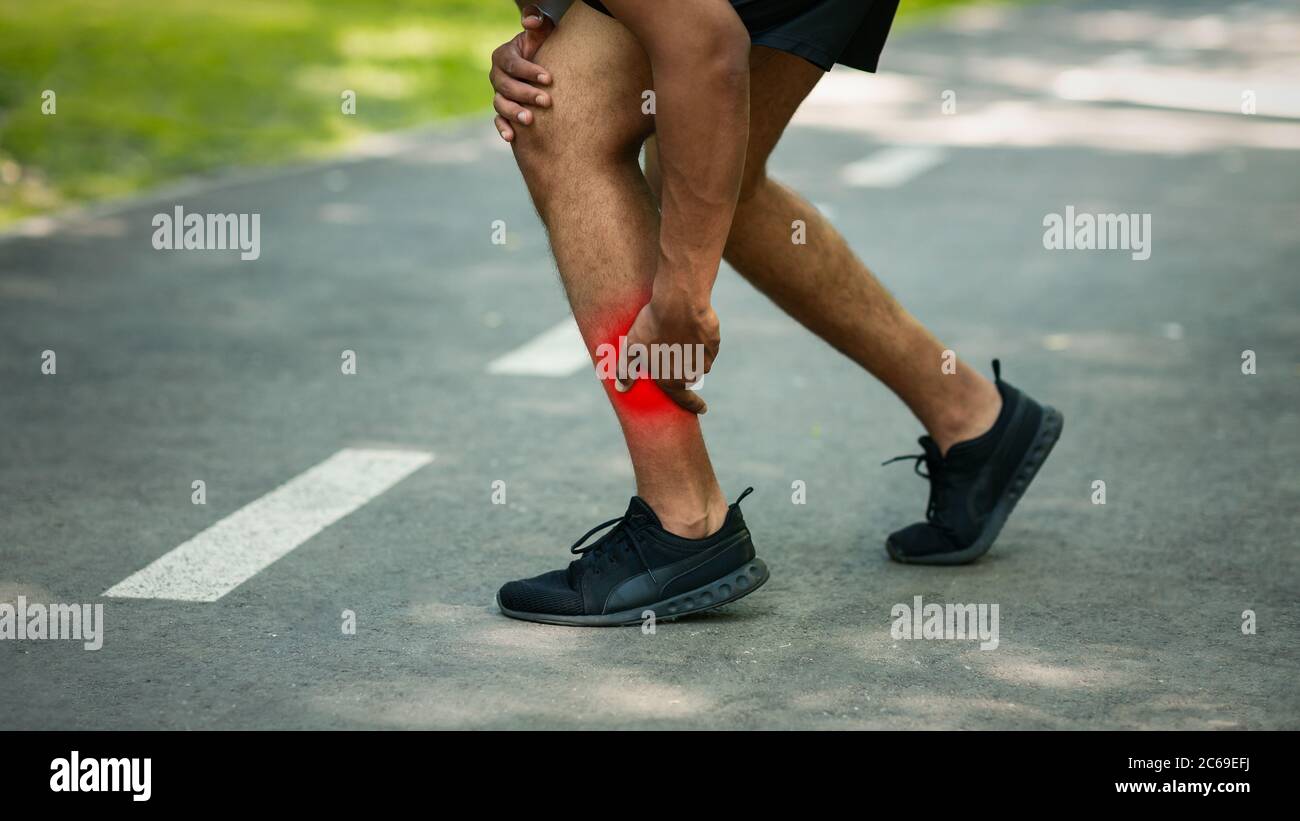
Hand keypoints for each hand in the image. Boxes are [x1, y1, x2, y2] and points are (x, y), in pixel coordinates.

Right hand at [490, 5, 555, 141]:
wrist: (544, 66)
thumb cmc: (544, 47)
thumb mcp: (542, 31)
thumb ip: (536, 22)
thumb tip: (532, 21)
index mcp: (503, 56)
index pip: (513, 64)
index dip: (529, 71)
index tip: (548, 78)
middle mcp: (497, 76)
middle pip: (506, 86)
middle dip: (526, 94)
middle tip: (546, 101)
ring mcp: (499, 95)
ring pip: (501, 104)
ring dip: (514, 112)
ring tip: (530, 120)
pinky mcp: (503, 111)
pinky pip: (498, 121)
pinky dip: (502, 129)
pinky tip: (511, 138)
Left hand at [621, 290, 719, 413]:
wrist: (678, 303)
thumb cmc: (652, 326)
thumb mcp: (631, 347)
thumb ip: (626, 370)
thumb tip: (622, 388)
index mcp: (671, 380)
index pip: (684, 399)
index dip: (693, 405)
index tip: (702, 409)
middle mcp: (691, 374)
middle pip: (689, 375)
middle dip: (682, 367)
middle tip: (672, 349)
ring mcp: (705, 359)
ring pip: (700, 360)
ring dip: (692, 352)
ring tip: (678, 334)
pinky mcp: (714, 343)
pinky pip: (708, 346)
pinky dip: (701, 339)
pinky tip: (691, 326)